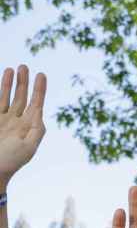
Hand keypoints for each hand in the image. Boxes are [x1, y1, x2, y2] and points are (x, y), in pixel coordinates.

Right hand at [0, 65, 46, 188]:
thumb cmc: (11, 160)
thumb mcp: (28, 147)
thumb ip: (36, 130)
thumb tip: (40, 114)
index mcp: (29, 127)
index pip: (36, 104)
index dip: (39, 89)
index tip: (41, 74)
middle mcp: (17, 121)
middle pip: (23, 97)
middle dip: (24, 82)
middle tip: (24, 66)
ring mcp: (4, 119)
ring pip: (8, 97)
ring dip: (10, 83)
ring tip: (13, 69)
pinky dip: (0, 91)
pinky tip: (2, 80)